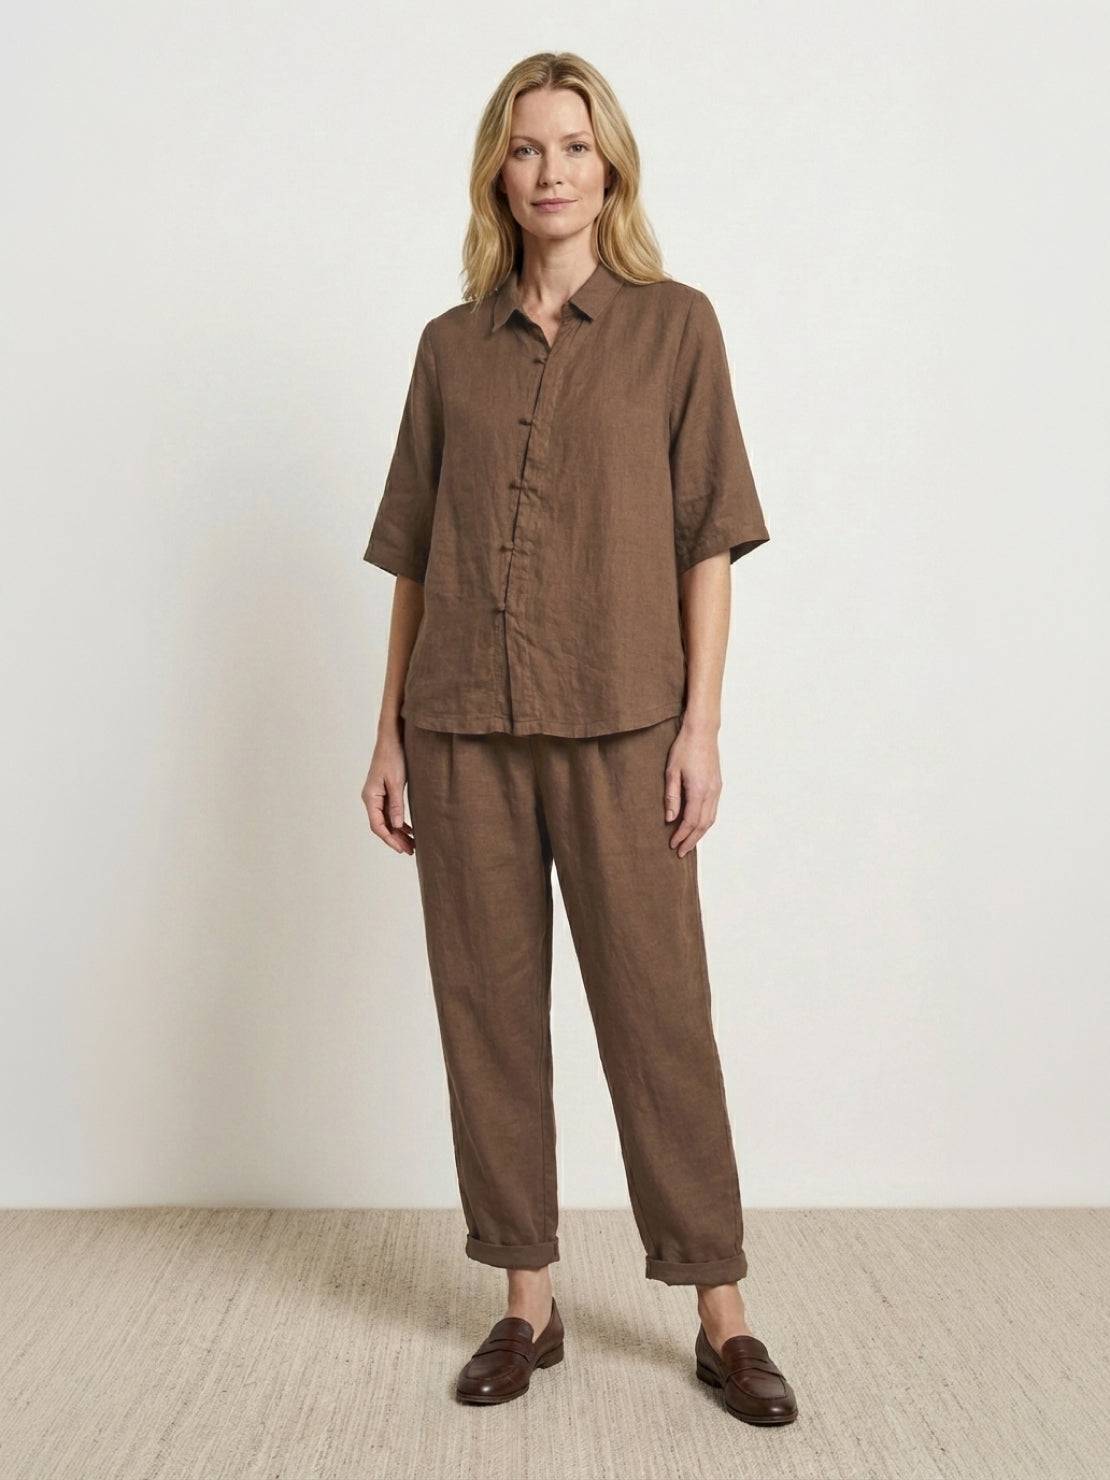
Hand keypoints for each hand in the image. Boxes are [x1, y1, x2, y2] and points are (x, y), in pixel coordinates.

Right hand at [362, 724, 414, 854]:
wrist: (392, 738)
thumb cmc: (393, 757)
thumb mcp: (396, 782)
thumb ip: (396, 804)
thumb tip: (396, 826)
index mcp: (370, 797)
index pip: (377, 825)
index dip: (389, 839)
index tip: (401, 849)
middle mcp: (371, 798)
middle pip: (382, 825)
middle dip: (396, 839)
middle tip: (410, 851)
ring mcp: (377, 796)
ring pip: (387, 820)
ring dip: (398, 833)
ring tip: (412, 844)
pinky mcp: (384, 791)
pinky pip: (390, 812)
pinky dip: (399, 822)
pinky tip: (409, 830)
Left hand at [664, 716, 721, 857]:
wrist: (703, 731)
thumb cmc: (684, 748)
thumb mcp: (671, 772)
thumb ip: (671, 797)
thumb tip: (669, 819)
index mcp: (699, 790)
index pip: (690, 821)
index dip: (681, 835)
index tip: (672, 845)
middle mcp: (711, 792)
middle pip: (703, 825)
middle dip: (691, 840)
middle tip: (681, 852)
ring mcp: (717, 789)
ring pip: (711, 819)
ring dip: (700, 834)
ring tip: (688, 843)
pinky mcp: (718, 785)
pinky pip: (713, 810)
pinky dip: (705, 822)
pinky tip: (697, 826)